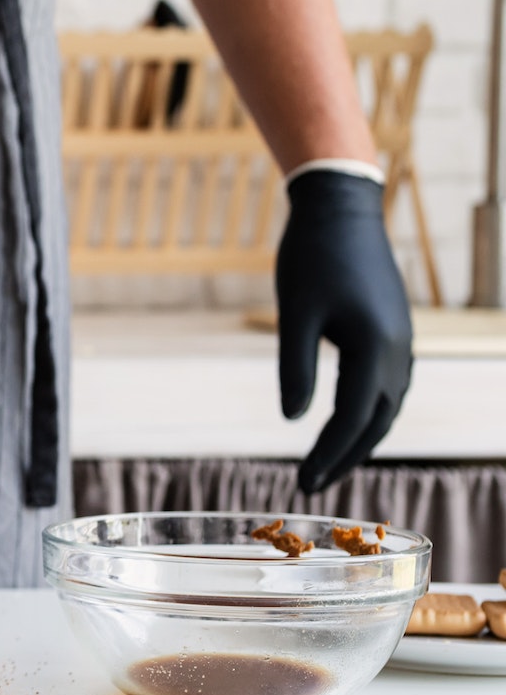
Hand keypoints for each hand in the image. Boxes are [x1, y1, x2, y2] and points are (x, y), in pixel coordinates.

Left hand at [275, 170, 413, 494]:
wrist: (341, 209)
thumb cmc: (311, 257)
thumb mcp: (294, 313)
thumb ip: (295, 367)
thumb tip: (293, 419)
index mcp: (375, 349)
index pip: (353, 420)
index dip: (328, 455)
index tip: (304, 483)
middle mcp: (398, 351)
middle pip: (378, 421)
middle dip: (346, 456)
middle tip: (313, 484)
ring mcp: (402, 340)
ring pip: (388, 405)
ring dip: (362, 437)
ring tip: (330, 461)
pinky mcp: (394, 330)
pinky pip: (390, 385)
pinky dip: (371, 410)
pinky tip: (350, 420)